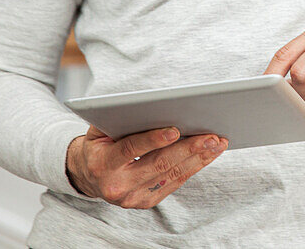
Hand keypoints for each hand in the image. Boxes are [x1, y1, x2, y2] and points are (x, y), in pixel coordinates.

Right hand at [65, 125, 226, 208]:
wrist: (87, 174)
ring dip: (198, 157)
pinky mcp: (146, 202)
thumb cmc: (100, 144)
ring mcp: (133, 197)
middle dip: (188, 148)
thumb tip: (151, 104)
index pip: (130, 149)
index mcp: (103, 164)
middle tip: (210, 135)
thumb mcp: (100, 129)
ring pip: (172, 174)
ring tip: (217, 142)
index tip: (175, 129)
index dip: (153, 139)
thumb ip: (119, 118)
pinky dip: (194, 167)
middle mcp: (117, 185)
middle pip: (159, 164)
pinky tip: (208, 154)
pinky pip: (175, 182)